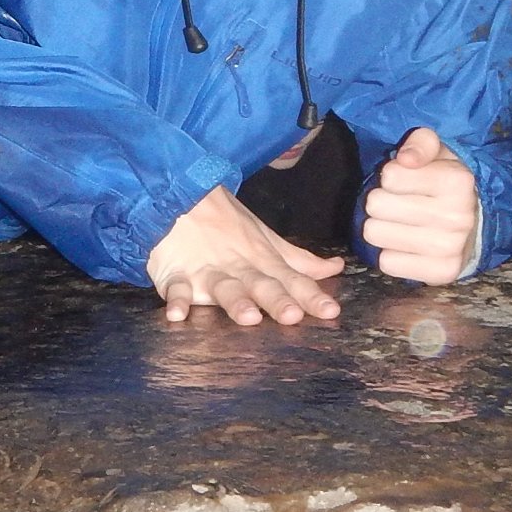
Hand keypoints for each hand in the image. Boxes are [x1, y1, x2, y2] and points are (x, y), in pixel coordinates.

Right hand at [146, 187, 346, 326]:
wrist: (179, 194)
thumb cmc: (226, 221)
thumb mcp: (265, 239)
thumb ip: (298, 261)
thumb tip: (335, 268)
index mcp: (261, 261)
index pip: (291, 281)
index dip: (311, 297)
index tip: (331, 312)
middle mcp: (239, 269)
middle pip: (261, 286)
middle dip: (277, 300)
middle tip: (292, 315)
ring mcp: (207, 272)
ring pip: (224, 287)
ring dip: (236, 302)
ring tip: (248, 317)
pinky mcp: (176, 274)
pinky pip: (175, 287)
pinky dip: (175, 299)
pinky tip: (177, 314)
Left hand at [364, 127, 480, 283]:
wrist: (476, 225)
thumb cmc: (447, 184)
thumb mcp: (438, 152)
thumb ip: (421, 142)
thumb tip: (405, 158)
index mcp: (456, 181)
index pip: (389, 175)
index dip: (391, 176)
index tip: (407, 182)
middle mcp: (457, 216)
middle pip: (376, 205)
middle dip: (382, 201)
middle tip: (400, 203)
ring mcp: (450, 248)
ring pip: (375, 234)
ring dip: (382, 227)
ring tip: (400, 223)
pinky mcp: (441, 273)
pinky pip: (387, 262)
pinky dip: (391, 253)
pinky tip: (407, 244)